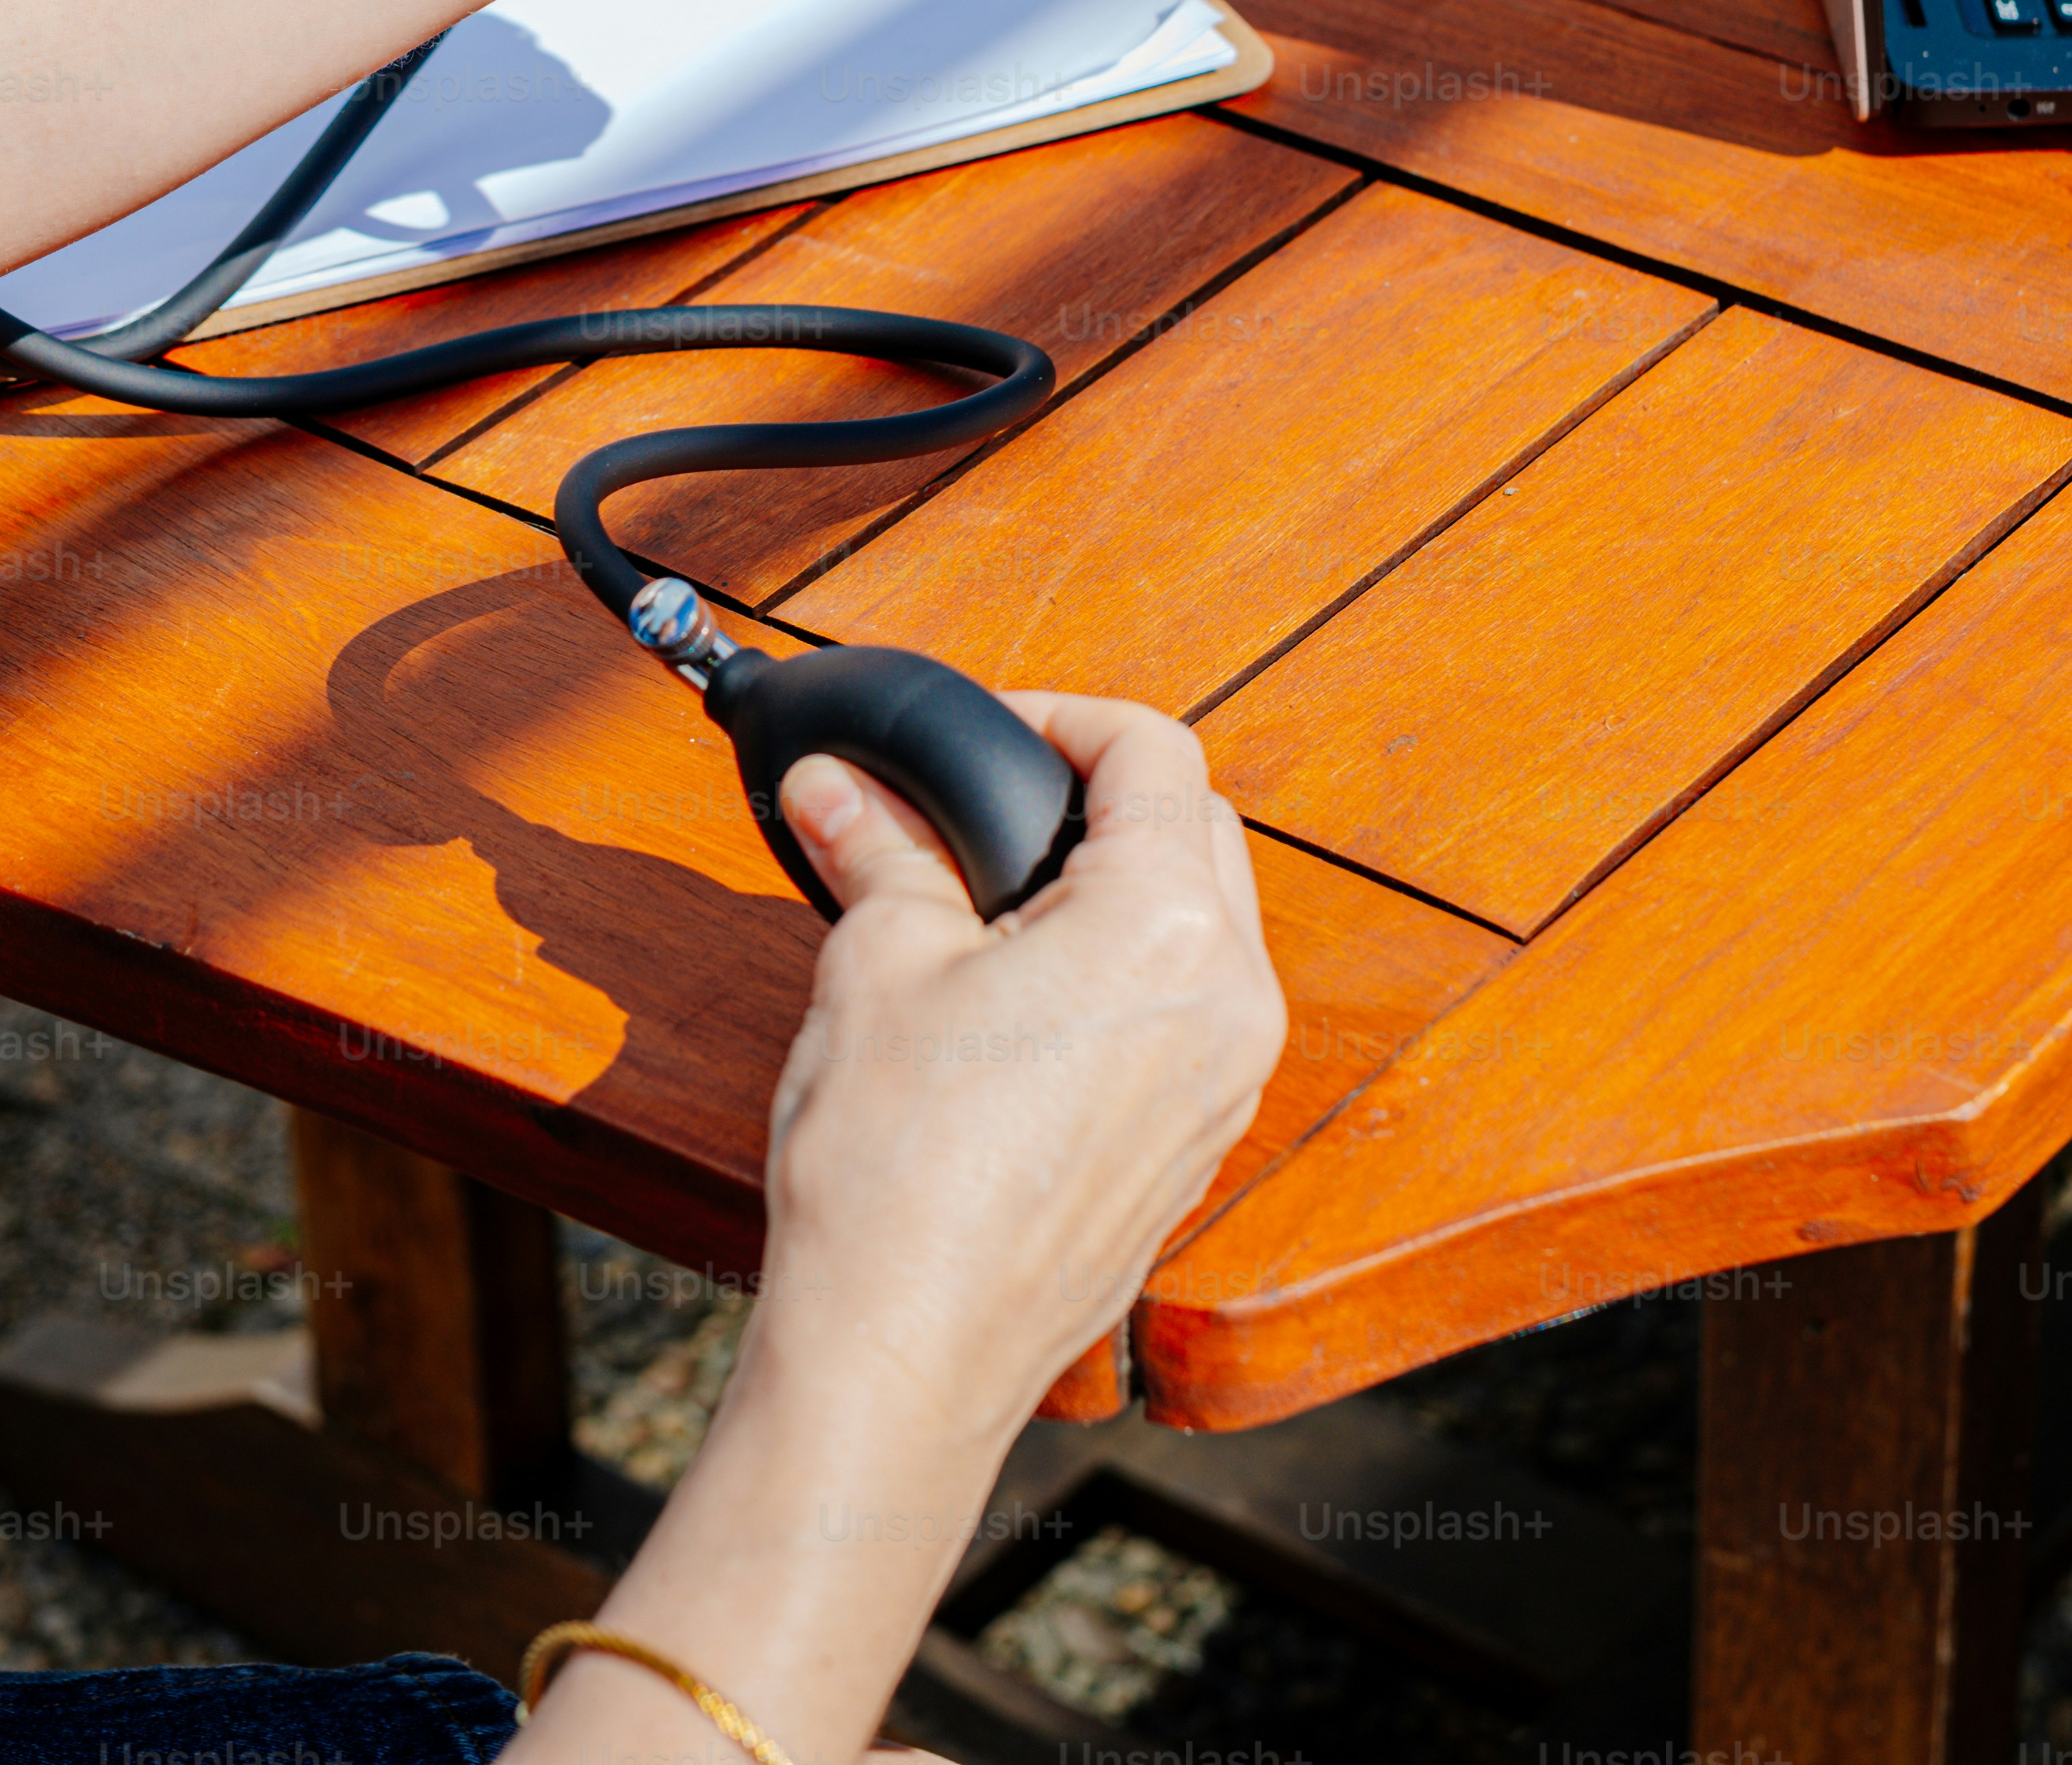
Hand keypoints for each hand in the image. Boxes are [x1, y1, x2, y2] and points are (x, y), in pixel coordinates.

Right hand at [741, 691, 1284, 1454]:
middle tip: (987, 808)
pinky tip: (1025, 999)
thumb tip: (838, 785)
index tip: (987, 733)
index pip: (1155, 752)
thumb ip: (879, 850)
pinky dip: (1127, 975)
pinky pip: (1190, 1016)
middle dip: (1099, 797)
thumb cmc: (895, 1171)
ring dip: (1118, 887)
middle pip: (1198, 831)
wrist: (904, 1354)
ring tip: (997, 903)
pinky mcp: (1196, 1148)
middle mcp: (1233, 1003)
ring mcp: (1226, 1085)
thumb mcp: (876, 966)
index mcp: (1170, 931)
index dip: (1061, 717)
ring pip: (1204, 926)